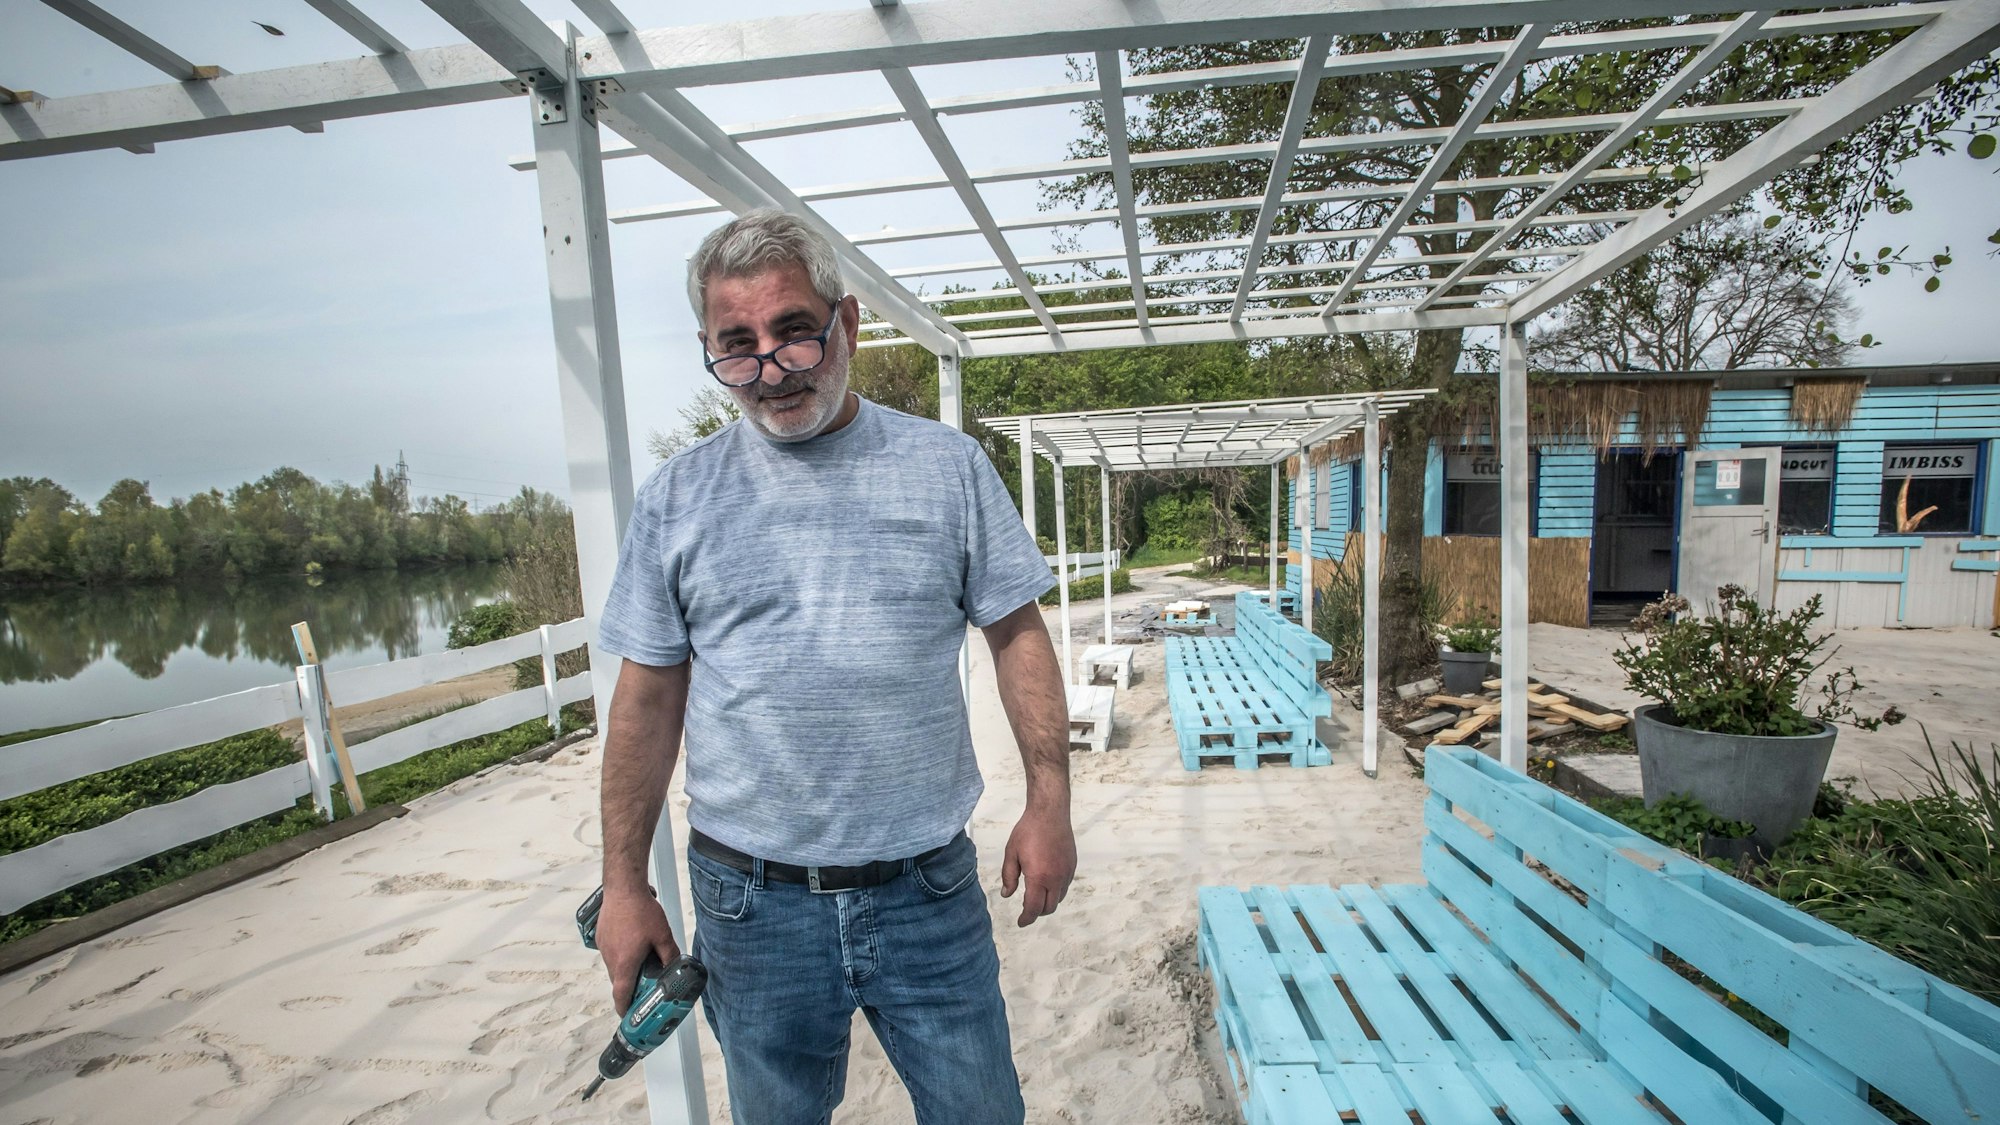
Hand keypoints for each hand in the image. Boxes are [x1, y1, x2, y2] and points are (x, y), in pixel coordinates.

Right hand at [598, 885, 679, 1011]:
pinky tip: (633, 943)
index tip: (627, 1016)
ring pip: (615, 967)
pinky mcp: (601, 937)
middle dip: (630, 988)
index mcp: (625, 963)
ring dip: (626, 969)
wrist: (623, 888)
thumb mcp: (663, 935)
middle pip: (619, 982)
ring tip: (642, 961)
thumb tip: (674, 965)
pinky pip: (611, 953)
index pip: (621, 995)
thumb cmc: (641, 911)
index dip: (624, 1009)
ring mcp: (604, 947)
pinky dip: (620, 955)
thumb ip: (669, 954)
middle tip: (644, 987)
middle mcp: (611, 958)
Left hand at [1000, 806, 1075, 927]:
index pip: (1033, 908)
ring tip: (1036, 896)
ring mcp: (1066, 873)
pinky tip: (1046, 883)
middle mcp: (1055, 878)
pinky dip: (1056, 891)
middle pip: (1048, 908)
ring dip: (1047, 902)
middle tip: (1026, 909)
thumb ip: (1009, 876)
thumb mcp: (1011, 853)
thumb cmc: (1029, 830)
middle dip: (1036, 912)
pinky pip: (1065, 886)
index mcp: (1038, 877)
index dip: (1026, 919)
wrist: (1050, 813)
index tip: (1021, 922)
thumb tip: (1007, 894)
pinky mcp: (1072, 866)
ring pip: (1059, 898)